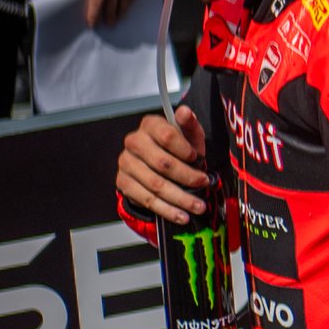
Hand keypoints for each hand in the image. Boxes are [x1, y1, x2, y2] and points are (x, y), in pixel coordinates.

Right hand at [117, 104, 209, 223]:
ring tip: (199, 206)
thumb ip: (189, 126)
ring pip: (155, 184)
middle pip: (162, 163)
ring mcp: (126, 163)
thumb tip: (184, 111)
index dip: (185, 149)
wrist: (161, 170)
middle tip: (204, 184)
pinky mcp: (124, 182)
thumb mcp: (190, 138)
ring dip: (180, 198)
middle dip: (187, 177)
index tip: (198, 159)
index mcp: (150, 125)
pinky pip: (146, 199)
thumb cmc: (179, 150)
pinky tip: (182, 216)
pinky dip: (167, 210)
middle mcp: (134, 142)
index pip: (166, 135)